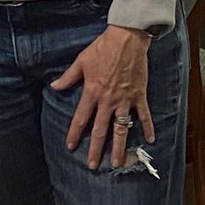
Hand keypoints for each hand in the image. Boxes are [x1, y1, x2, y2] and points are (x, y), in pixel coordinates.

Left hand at [53, 26, 153, 168]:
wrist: (127, 39)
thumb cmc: (103, 48)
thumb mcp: (81, 61)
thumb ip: (68, 77)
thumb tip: (54, 86)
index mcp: (92, 92)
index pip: (81, 118)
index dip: (75, 133)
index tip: (70, 146)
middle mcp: (108, 100)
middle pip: (100, 130)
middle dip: (96, 149)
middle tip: (93, 165)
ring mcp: (125, 100)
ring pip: (121, 128)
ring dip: (119, 147)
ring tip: (118, 163)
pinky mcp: (139, 95)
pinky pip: (144, 115)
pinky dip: (148, 127)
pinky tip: (151, 140)